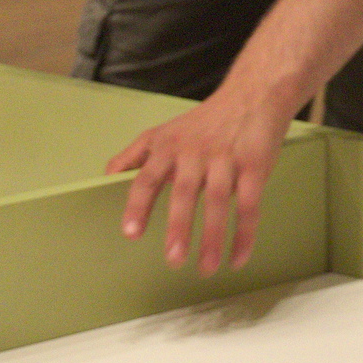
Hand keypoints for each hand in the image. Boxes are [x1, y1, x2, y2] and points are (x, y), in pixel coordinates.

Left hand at [112, 83, 297, 274]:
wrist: (253, 94)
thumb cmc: (205, 121)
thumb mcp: (164, 132)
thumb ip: (135, 156)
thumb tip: (107, 177)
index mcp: (168, 146)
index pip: (147, 177)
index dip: (138, 205)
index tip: (131, 233)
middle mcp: (195, 151)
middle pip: (184, 191)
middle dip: (178, 226)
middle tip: (173, 259)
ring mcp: (226, 158)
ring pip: (218, 200)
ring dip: (212, 237)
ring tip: (205, 268)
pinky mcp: (255, 164)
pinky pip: (250, 204)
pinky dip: (244, 234)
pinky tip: (237, 258)